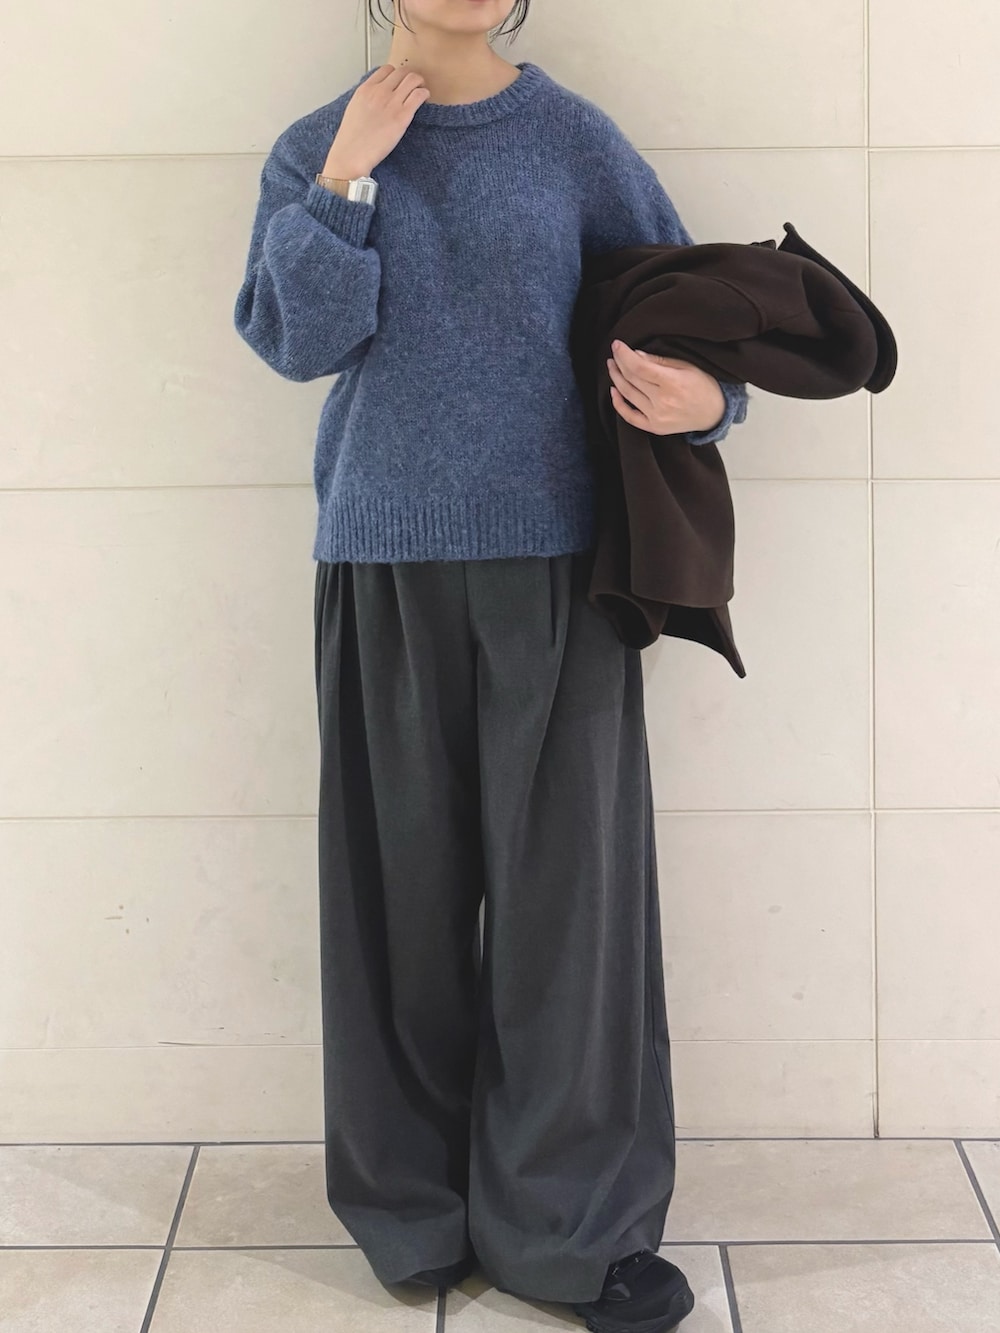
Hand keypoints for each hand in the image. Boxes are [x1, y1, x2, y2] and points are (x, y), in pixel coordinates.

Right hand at [323, 64, 431, 177]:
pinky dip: (424, 94)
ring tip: (421, 91)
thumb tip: (376, 100)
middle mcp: (379, 91)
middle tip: (414, 86)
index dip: (396, 74)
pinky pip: (419, 95)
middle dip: (409, 77)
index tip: (399, 82)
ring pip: (413, 79)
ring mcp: (391, 102)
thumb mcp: (354, 109)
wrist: (352, 154)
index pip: (386, 69)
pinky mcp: (402, 116)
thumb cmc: (351, 139)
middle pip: (401, 71)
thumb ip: (366, 99)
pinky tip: (424, 100)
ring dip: (419, 83)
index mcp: (365, 89)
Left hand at [606, 339, 725, 435]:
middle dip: (619, 363)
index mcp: (673, 383)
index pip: (639, 367)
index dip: (624, 355)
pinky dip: (618, 404)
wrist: (714, 413)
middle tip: (614, 353)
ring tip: (613, 367)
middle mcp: (663, 402)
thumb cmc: (703, 385)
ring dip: (616, 379)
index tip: (617, 344)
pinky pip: (629, 416)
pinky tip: (613, 391)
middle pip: (631, 379)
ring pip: (627, 395)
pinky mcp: (654, 427)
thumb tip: (635, 354)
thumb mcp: (686, 366)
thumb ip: (659, 361)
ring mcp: (657, 417)